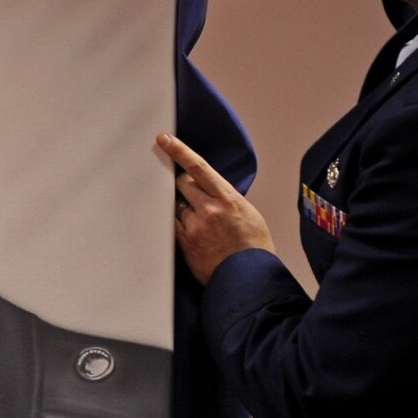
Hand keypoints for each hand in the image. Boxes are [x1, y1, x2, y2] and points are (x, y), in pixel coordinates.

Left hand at [159, 133, 273, 284]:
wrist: (250, 278)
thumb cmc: (254, 247)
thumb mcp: (248, 214)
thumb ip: (227, 199)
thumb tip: (211, 192)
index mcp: (228, 198)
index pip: (198, 167)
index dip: (179, 150)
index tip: (164, 139)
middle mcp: (209, 208)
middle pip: (181, 184)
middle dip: (182, 185)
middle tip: (189, 194)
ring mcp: (194, 225)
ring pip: (176, 206)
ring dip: (182, 209)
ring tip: (199, 224)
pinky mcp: (185, 243)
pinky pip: (171, 225)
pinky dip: (175, 223)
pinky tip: (187, 230)